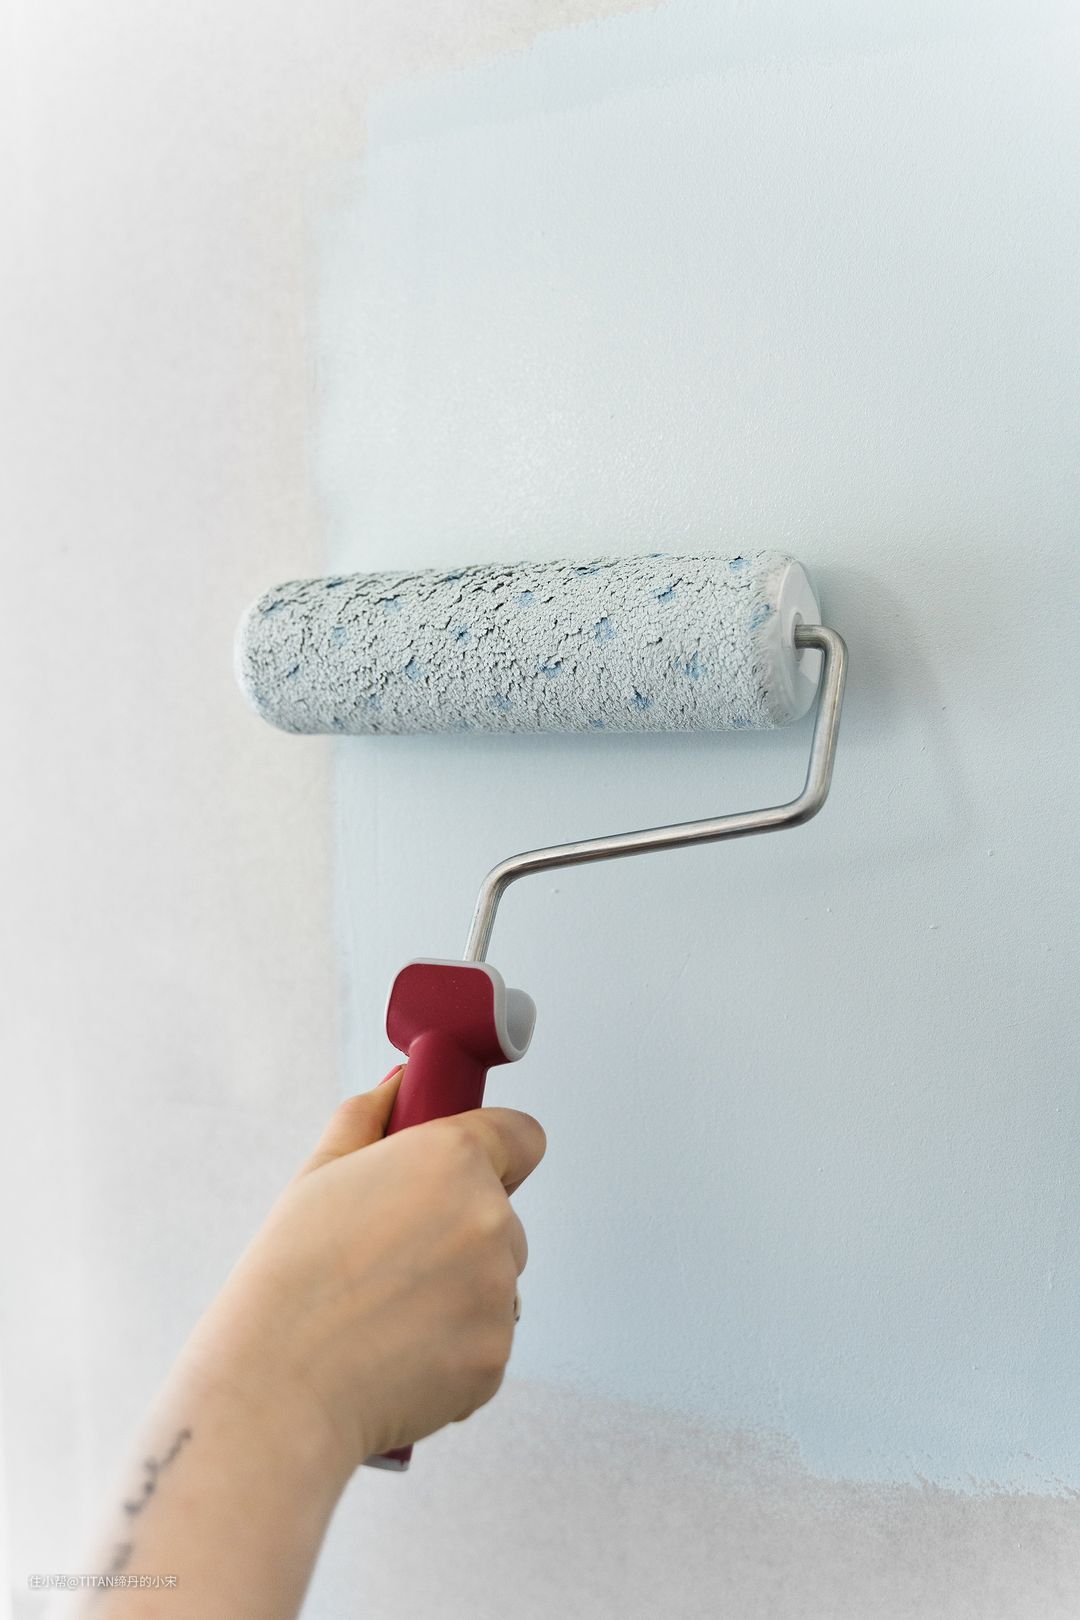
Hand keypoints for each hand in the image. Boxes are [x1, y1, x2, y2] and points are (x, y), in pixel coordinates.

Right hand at [181, 1069, 545, 1475]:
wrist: (278, 1389)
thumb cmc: (290, 1279)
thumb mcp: (319, 1173)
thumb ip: (370, 1117)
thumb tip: (400, 1085)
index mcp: (452, 1158)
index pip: (523, 1136)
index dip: (497, 1151)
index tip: (467, 1172)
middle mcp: (491, 1217)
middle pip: (502, 1215)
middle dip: (460, 1233)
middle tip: (390, 1261)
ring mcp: (500, 1291)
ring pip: (495, 1281)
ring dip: (459, 1293)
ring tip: (385, 1314)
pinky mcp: (497, 1356)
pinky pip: (485, 1341)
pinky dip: (452, 1349)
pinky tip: (395, 1355)